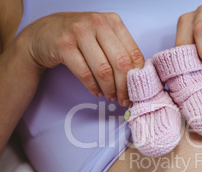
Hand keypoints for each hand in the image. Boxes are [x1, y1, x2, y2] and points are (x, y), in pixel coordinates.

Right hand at [22, 12, 144, 106]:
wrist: (43, 33)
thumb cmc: (78, 37)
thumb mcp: (102, 37)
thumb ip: (120, 51)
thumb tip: (138, 79)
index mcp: (113, 21)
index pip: (134, 53)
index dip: (137, 77)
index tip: (137, 92)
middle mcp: (98, 23)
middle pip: (121, 63)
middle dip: (124, 86)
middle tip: (124, 100)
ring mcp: (79, 32)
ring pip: (104, 70)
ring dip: (109, 89)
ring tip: (110, 96)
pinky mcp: (64, 44)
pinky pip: (84, 73)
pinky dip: (93, 87)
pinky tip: (96, 91)